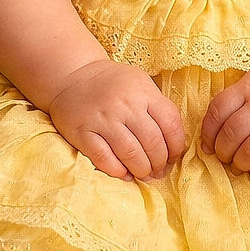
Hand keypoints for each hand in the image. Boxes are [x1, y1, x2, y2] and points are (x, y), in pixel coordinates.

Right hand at [47, 58, 185, 180]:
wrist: (73, 76)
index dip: (176, 146)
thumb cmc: (112, 83)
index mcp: (143, 92)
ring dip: (141, 170)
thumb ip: (156, 107)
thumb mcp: (140, 84)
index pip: (170, 124)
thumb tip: (173, 143)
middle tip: (158, 170)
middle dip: (160, 163)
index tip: (173, 156)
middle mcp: (125, 105)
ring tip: (144, 174)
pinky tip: (124, 174)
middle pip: (152, 143)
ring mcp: (103, 119)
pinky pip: (104, 159)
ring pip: (131, 154)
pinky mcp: (83, 133)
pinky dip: (118, 171)